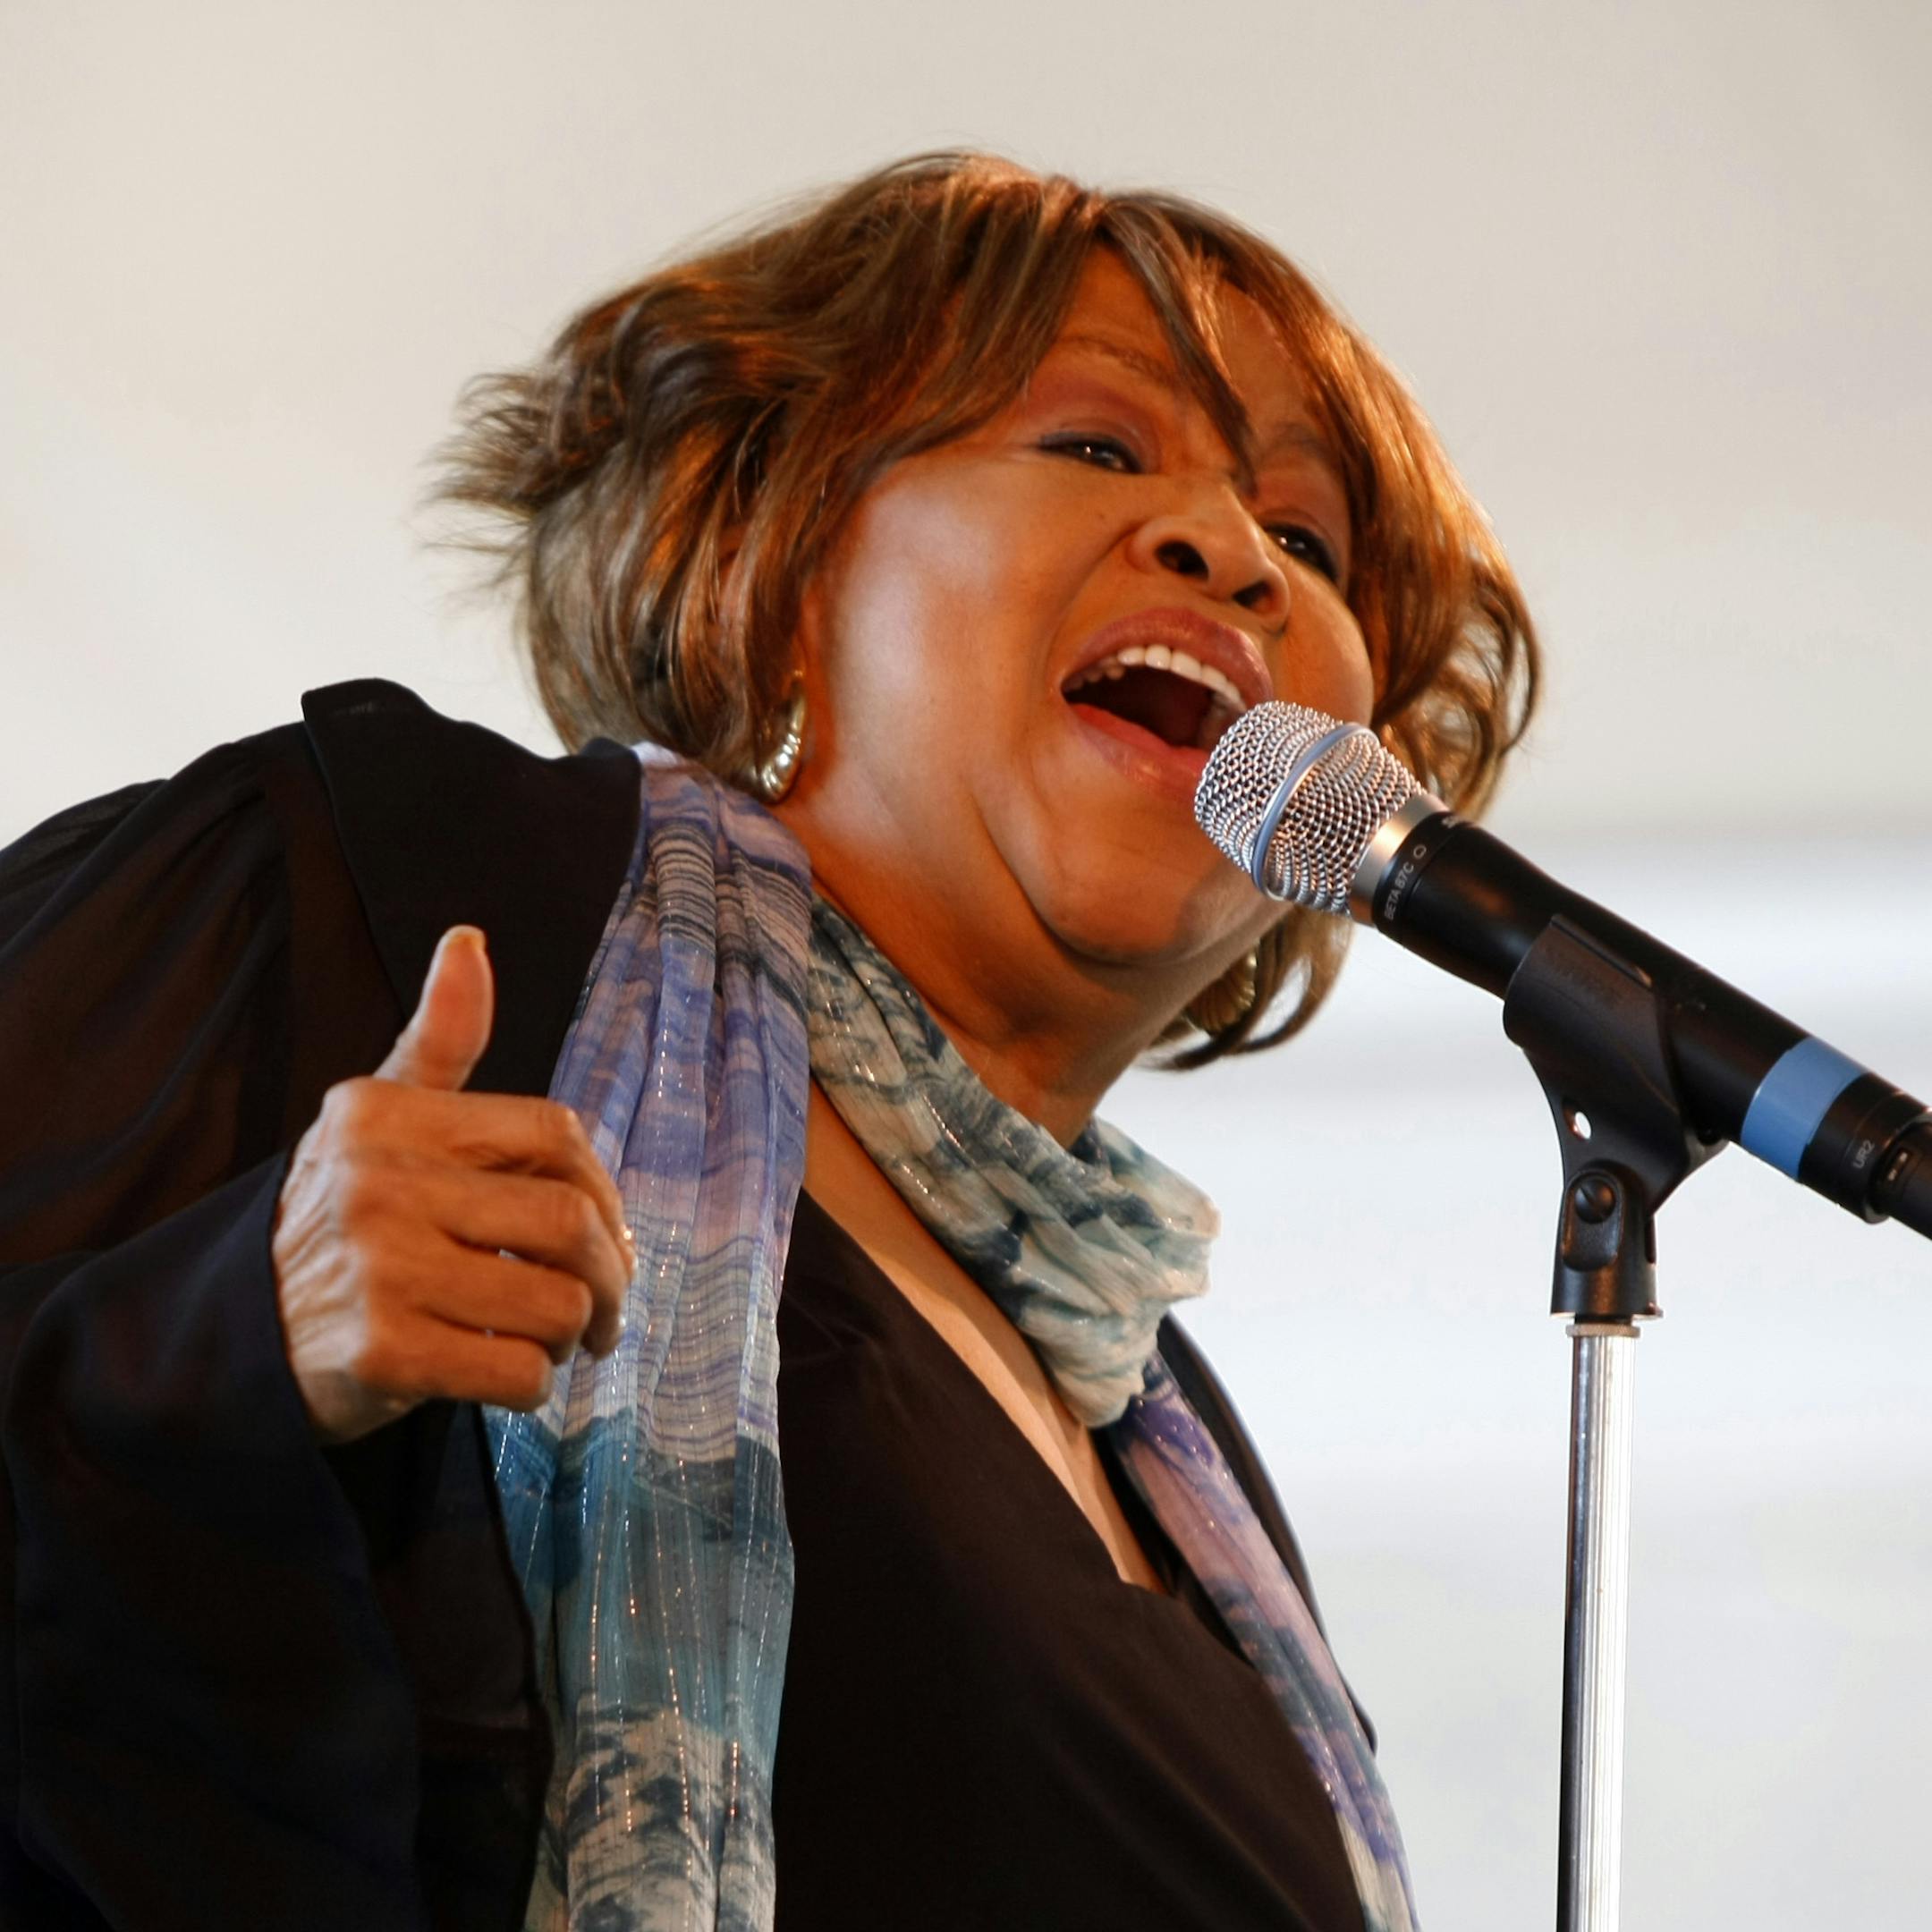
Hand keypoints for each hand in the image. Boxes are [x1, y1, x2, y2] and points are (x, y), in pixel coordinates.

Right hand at [272, 925, 630, 1442]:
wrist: (238, 1333)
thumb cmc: (341, 1215)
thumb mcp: (379, 1117)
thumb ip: (441, 1039)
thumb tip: (470, 940)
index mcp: (388, 1117)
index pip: (555, 1136)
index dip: (603, 1189)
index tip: (603, 1230)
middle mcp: (378, 1184)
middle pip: (569, 1224)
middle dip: (611, 1274)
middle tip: (605, 1304)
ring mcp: (378, 1271)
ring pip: (554, 1305)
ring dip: (573, 1334)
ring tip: (553, 1336)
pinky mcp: (381, 1354)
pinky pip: (515, 1373)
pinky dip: (533, 1384)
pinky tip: (509, 1372)